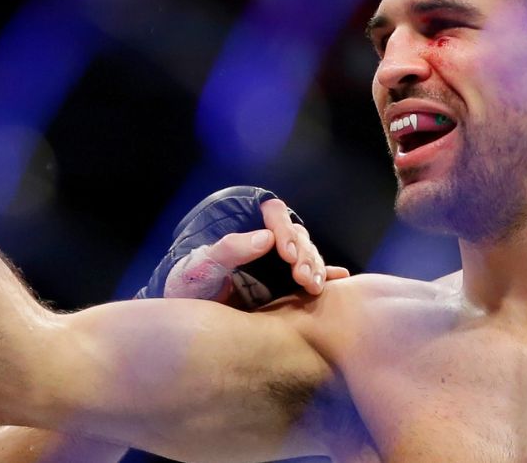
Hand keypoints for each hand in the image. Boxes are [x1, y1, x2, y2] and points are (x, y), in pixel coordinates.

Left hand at [136, 186, 348, 307]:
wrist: (188, 314)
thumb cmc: (189, 283)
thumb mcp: (202, 266)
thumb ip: (229, 249)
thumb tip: (266, 237)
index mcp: (245, 224)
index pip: (274, 212)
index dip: (285, 230)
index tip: (286, 255)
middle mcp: (266, 239)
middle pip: (297, 234)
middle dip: (304, 255)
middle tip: (303, 278)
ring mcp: (278, 261)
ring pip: (307, 253)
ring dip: (315, 267)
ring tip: (314, 287)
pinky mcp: (285, 282)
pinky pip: (311, 273)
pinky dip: (327, 274)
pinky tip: (338, 278)